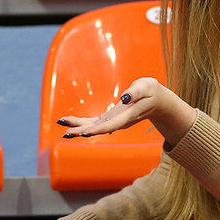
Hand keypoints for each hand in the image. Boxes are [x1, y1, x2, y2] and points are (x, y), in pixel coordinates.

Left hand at [57, 77, 195, 142]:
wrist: (157, 101)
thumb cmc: (152, 92)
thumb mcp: (146, 87)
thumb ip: (135, 92)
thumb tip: (123, 98)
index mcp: (127, 116)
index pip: (110, 125)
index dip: (97, 129)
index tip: (84, 132)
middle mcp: (118, 122)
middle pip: (98, 129)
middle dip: (82, 131)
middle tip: (65, 132)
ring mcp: (113, 121)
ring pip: (93, 126)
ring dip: (77, 127)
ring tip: (62, 127)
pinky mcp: (110, 118)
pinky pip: (93, 122)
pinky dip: (81, 122)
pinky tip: (69, 121)